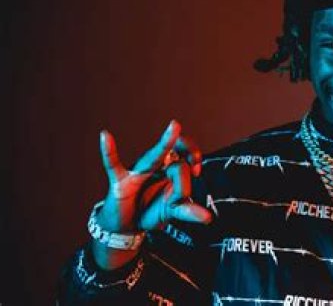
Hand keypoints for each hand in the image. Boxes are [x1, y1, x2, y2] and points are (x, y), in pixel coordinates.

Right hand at [96, 120, 212, 232]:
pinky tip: (105, 136)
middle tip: (196, 164)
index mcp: (168, 168)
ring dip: (165, 144)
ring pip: (153, 157)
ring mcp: (137, 171)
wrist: (126, 225)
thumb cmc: (149, 210)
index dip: (194, 156)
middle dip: (189, 149)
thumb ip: (188, 211)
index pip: (184, 152)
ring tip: (176, 125)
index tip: (197, 171)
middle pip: (173, 149)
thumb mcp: (172, 211)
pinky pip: (113, 164)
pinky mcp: (120, 181)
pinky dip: (108, 151)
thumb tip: (209, 218)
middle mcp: (154, 165)